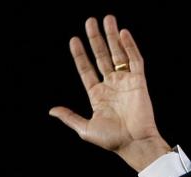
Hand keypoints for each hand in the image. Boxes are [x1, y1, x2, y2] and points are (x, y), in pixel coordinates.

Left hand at [49, 15, 170, 171]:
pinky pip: (135, 60)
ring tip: (107, 19)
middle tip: (90, 21)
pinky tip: (122, 34)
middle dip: (96, 39)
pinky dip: (130, 46)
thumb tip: (52, 110)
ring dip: (112, 37)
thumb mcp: (85, 128)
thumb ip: (69, 117)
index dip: (80, 55)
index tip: (73, 40)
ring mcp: (125, 82)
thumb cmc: (111, 140)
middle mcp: (111, 85)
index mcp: (97, 95)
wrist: (133, 143)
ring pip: (118, 54)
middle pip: (102, 56)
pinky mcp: (139, 81)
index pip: (86, 70)